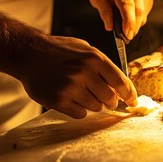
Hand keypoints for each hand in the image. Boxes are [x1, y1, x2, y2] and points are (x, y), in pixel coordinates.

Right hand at [17, 35, 137, 118]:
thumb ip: (102, 65)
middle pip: (110, 97)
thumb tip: (120, 84)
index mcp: (95, 58)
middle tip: (108, 101)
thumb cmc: (59, 50)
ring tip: (84, 95)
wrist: (29, 53)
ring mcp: (71, 87)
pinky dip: (80, 110)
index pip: (120, 81)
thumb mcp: (85, 49)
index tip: (133, 101)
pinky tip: (73, 100)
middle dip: (112, 101)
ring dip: (94, 105)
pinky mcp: (58, 100)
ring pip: (95, 107)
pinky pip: (79, 114)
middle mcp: (84, 73)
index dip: (130, 94)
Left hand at [89, 0, 152, 39]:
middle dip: (134, 25)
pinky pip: (147, 8)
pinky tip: (132, 17)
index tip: (128, 34)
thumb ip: (104, 12)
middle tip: (128, 36)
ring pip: (144, 10)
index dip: (128, 21)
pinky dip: (140, 17)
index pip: (127, 4)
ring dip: (138, 22)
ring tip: (128, 27)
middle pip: (138, 9)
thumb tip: (110, 27)